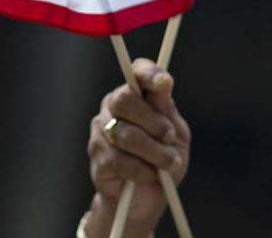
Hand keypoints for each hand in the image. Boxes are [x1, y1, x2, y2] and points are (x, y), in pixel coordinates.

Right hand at [82, 58, 190, 237]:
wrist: (147, 199)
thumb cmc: (163, 160)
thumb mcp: (175, 135)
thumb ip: (166, 110)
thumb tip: (163, 83)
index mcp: (135, 95)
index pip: (136, 72)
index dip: (148, 73)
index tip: (164, 83)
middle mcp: (112, 107)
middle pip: (124, 100)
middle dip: (152, 121)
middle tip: (169, 137)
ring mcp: (101, 132)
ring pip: (124, 134)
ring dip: (153, 151)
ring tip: (168, 163)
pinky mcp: (97, 158)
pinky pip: (119, 160)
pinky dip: (141, 170)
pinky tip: (148, 175)